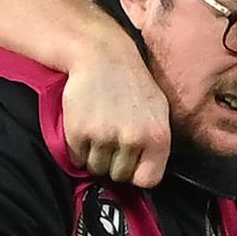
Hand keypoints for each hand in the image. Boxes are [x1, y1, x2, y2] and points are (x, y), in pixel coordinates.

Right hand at [63, 43, 169, 186]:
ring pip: (97, 169)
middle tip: (111, 141)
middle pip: (119, 176)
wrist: (101, 56)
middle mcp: (133, 140)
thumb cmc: (132, 83)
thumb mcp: (159, 110)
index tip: (131, 163)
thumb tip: (146, 175)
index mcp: (158, 137)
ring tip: (98, 132)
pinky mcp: (79, 133)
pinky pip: (77, 159)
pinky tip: (85, 129)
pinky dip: (78, 150)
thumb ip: (156, 143)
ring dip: (95, 157)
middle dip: (113, 163)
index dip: (137, 173)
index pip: (149, 180)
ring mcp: (105, 137)